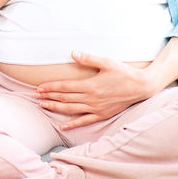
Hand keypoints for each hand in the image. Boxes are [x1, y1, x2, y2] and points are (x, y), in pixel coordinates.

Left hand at [33, 51, 159, 129]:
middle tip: (35, 96)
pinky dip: (73, 123)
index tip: (38, 87)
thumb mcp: (107, 61)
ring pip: (71, 109)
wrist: (142, 87)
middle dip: (48, 97)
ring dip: (56, 107)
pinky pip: (85, 120)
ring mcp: (96, 108)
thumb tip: (73, 53)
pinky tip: (63, 125)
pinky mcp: (103, 114)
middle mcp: (91, 99)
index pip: (64, 87)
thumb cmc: (124, 72)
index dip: (50, 87)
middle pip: (64, 98)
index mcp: (90, 86)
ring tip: (43, 105)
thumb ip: (89, 58)